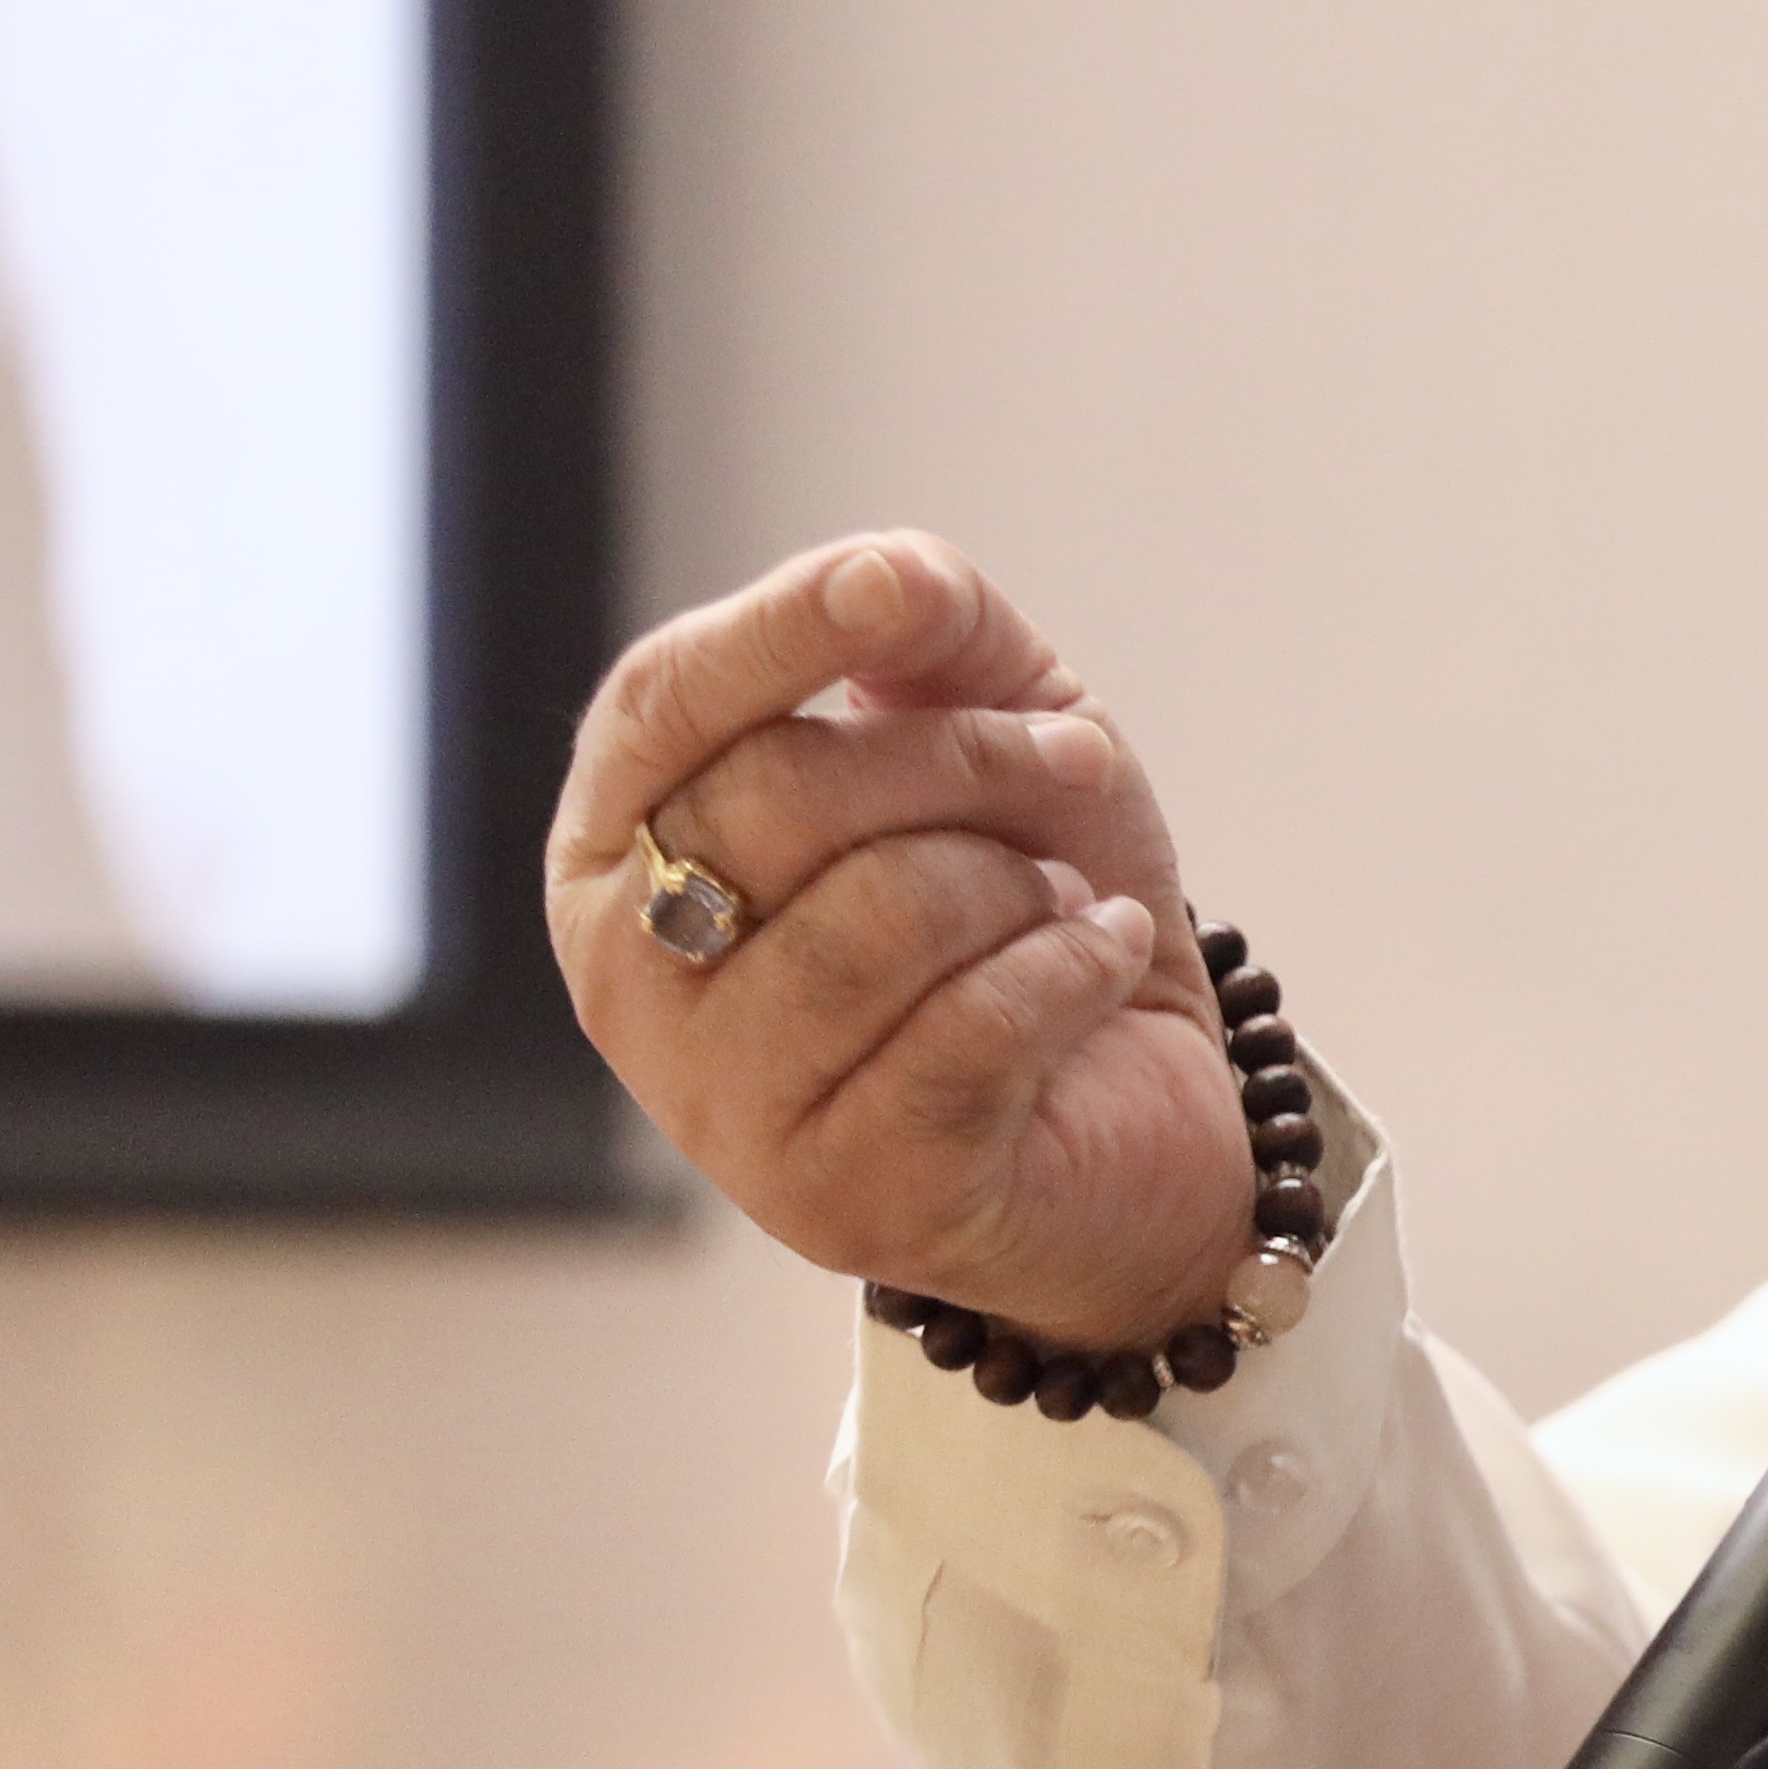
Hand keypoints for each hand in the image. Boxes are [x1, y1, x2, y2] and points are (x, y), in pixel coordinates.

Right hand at [548, 531, 1254, 1349]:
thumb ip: (935, 632)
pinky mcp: (844, 1197)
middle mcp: (631, 979)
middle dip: (968, 758)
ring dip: (1023, 885)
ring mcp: (722, 1107)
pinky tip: (1102, 964)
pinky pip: (972, 1029)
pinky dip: (1078, 967)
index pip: (661, 707)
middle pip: (780, 797)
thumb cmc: (1026, 910)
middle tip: (1076, 768)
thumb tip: (889, 572)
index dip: (776, 633)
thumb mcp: (999, 730)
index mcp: (623, 845)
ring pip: (880, 916)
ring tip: (1063, 907)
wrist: (1144, 1115)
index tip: (894, 586)